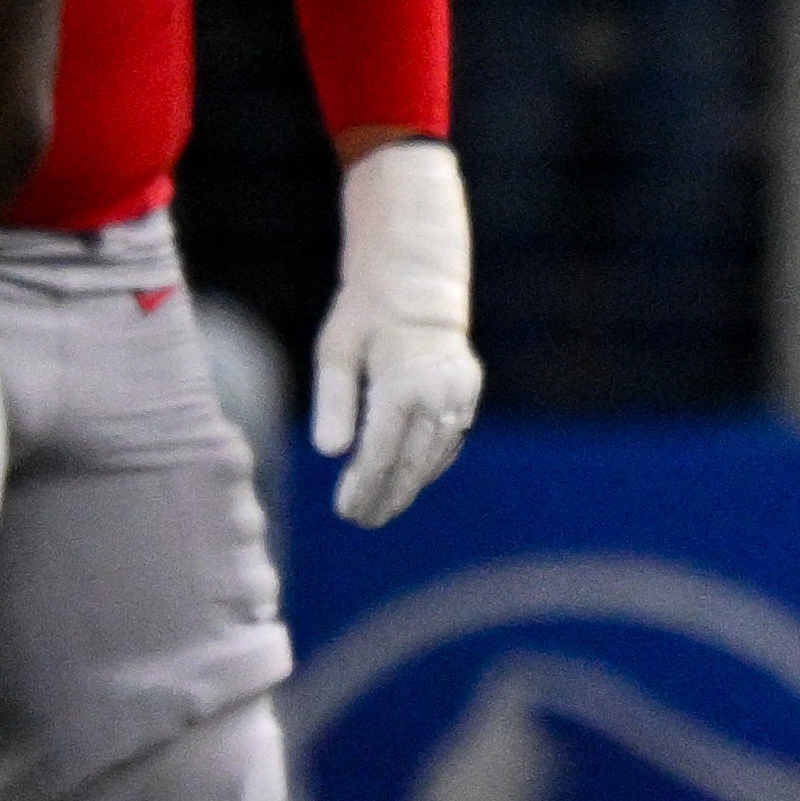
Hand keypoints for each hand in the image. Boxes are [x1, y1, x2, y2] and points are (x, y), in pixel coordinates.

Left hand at [317, 138, 484, 524]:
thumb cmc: (366, 311)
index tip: (346, 512)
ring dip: (410, 485)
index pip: (380, 454)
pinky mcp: (468, 392)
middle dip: (387, 496)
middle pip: (411, 464)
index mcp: (401, 386)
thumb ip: (333, 403)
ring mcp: (458, 394)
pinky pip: (451, 439)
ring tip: (384, 507)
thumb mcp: (336, 350)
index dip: (364, 488)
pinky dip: (431, 462)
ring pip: (435, 456)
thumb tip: (331, 454)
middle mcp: (436, 395)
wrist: (420, 279)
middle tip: (364, 521)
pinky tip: (412, 476)